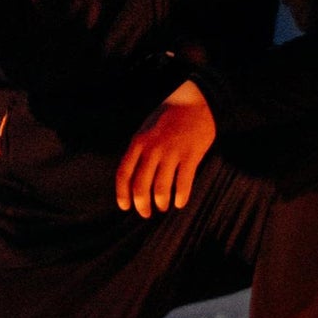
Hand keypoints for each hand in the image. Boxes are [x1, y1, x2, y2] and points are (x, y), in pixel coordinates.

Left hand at [116, 78, 216, 216]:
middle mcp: (153, 149)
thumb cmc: (169, 120)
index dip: (123, 194)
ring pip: (161, 189)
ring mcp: (172, 153)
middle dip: (142, 205)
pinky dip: (181, 198)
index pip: (124, 173)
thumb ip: (139, 152)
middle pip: (141, 186)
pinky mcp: (190, 156)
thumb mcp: (146, 131)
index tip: (125, 207)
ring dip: (161, 203)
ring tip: (164, 206)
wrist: (195, 105)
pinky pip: (183, 184)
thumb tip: (132, 182)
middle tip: (146, 213)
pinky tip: (180, 202)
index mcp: (139, 142)